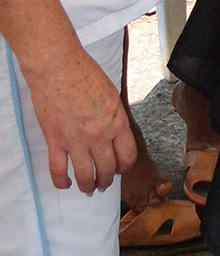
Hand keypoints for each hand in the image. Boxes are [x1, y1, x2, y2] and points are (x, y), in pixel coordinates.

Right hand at [22, 44, 136, 192]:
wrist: (58, 68)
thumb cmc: (86, 74)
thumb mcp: (112, 94)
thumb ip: (115, 116)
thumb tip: (115, 132)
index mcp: (117, 122)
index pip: (128, 155)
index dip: (125, 166)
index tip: (121, 169)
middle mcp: (99, 135)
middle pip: (108, 169)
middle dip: (108, 179)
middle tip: (105, 182)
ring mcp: (76, 140)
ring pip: (86, 175)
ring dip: (88, 185)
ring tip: (88, 188)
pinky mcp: (55, 141)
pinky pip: (58, 170)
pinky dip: (62, 181)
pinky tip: (66, 183)